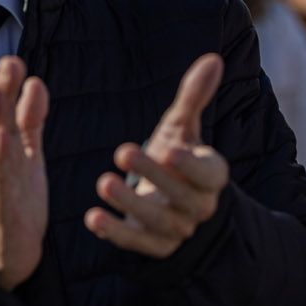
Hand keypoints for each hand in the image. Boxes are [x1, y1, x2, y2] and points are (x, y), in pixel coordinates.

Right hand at [0, 57, 49, 290]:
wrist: (10, 250)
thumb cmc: (17, 197)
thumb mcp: (27, 155)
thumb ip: (30, 121)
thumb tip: (34, 82)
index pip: (1, 114)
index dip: (7, 88)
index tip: (13, 60)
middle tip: (5, 67)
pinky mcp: (0, 212)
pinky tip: (0, 142)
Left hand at [86, 54, 227, 258]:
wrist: (170, 199)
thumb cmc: (176, 154)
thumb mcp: (183, 127)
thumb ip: (195, 96)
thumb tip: (213, 58)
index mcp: (212, 176)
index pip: (208, 172)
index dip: (190, 164)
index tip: (168, 150)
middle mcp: (199, 206)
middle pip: (179, 194)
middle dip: (151, 175)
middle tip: (122, 151)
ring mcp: (178, 229)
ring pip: (157, 220)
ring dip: (129, 204)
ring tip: (103, 182)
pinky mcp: (156, 247)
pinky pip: (137, 243)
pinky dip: (115, 233)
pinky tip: (92, 218)